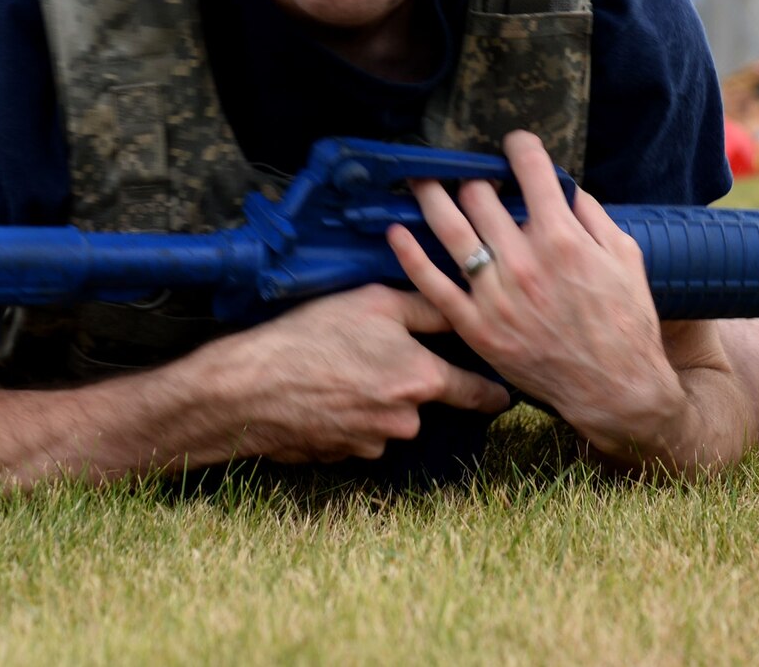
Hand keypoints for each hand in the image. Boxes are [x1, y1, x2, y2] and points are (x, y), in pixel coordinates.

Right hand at [196, 283, 509, 463]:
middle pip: (424, 401)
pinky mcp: (343, 456)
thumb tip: (462, 306)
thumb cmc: (314, 336)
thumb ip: (428, 308)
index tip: (506, 395)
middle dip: (409, 382)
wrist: (252, 387)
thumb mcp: (376, 302)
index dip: (493, 392)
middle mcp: (406, 420)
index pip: (477, 393)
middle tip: (374, 356)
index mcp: (422, 380)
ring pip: (390, 418)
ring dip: (375, 399)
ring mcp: (373, 443)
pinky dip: (348, 415)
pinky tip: (322, 391)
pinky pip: (359, 433)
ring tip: (338, 368)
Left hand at [387, 131, 689, 454]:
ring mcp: (496, 295)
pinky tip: (396, 232)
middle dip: (475, 176)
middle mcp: (524, 260)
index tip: (514, 144)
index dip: (520, 146)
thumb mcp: (625, 257)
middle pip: (480, 195)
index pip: (531, 169)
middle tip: (473, 176)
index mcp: (563, 237)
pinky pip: (433, 285)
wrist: (614, 388)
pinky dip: (410, 255)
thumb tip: (565, 188)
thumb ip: (592, 216)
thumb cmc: (625, 321)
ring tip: (419, 180)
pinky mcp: (477, 327)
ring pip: (450, 229)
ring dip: (430, 196)